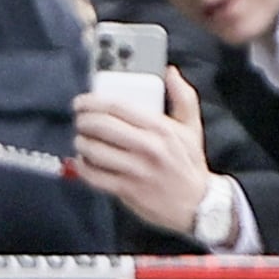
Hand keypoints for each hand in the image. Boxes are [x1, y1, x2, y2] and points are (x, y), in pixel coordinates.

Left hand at [75, 68, 219, 236]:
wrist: (198, 205)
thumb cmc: (190, 165)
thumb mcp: (192, 127)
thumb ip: (183, 97)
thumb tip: (171, 73)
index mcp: (161, 128)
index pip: (118, 107)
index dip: (93, 101)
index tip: (82, 102)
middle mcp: (148, 147)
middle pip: (101, 126)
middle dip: (83, 121)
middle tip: (80, 121)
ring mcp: (136, 170)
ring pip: (94, 150)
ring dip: (81, 143)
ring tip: (82, 140)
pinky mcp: (128, 190)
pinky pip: (95, 176)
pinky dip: (83, 167)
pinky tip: (84, 162)